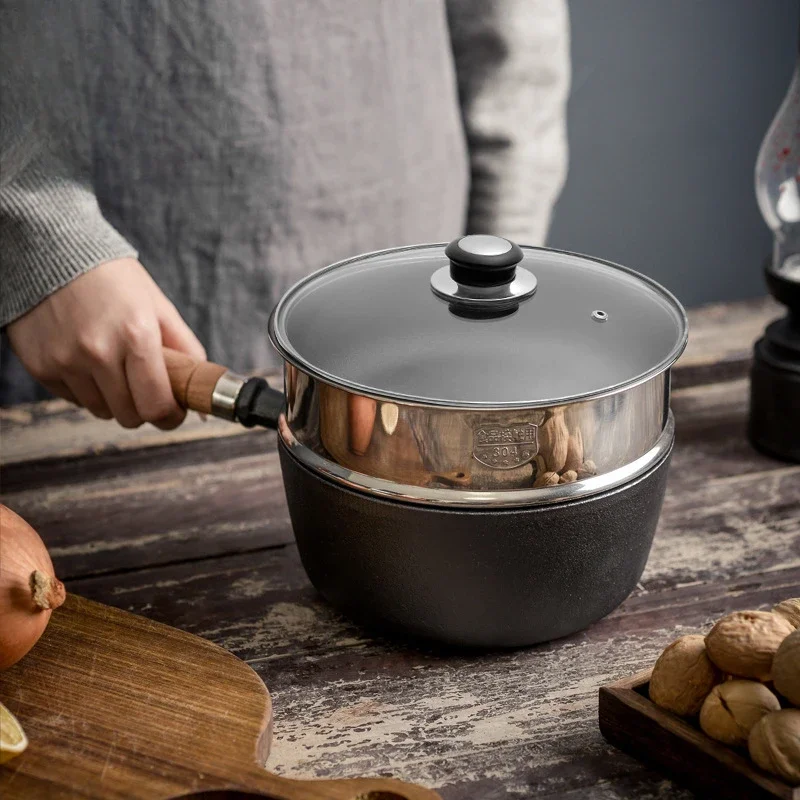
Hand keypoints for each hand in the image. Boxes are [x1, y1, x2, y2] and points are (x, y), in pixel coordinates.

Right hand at [7, 258, 205, 428]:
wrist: (51, 250)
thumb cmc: (112, 278)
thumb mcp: (158, 306)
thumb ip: (186, 350)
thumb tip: (202, 392)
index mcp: (136, 335)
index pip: (157, 406)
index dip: (171, 416)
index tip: (174, 411)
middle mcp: (98, 352)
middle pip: (130, 416)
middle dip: (144, 408)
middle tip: (146, 388)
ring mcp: (65, 361)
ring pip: (101, 411)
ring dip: (114, 399)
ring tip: (114, 367)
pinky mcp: (40, 366)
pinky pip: (73, 399)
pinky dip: (85, 389)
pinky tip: (86, 359)